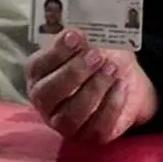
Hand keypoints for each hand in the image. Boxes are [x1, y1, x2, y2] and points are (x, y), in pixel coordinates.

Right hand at [26, 29, 158, 143]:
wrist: (124, 77)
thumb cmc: (101, 56)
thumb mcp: (92, 40)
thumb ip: (84, 35)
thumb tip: (83, 26)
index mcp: (40, 73)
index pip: (38, 66)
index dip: (56, 52)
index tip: (76, 36)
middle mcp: (47, 101)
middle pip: (48, 94)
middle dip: (73, 73)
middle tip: (96, 55)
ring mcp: (65, 122)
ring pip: (71, 114)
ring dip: (94, 88)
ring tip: (112, 69)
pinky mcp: (89, 134)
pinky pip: (97, 127)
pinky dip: (111, 104)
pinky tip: (121, 85)